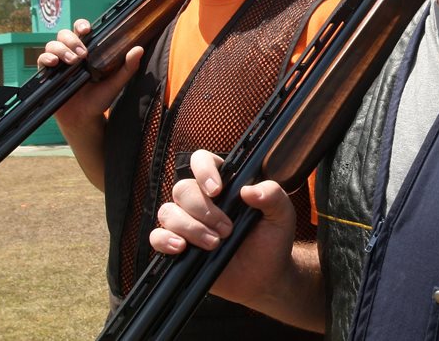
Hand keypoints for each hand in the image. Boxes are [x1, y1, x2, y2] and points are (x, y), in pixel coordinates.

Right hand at [43, 19, 143, 190]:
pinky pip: (41, 59)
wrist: (84, 119)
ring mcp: (59, 63)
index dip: (81, 25)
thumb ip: (127, 67)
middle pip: (65, 34)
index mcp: (88, 51)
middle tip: (82, 54)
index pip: (82, 31)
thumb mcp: (115, 83)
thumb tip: (139, 49)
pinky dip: (46, 58)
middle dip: (72, 39)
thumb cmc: (100, 99)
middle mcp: (71, 53)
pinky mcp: (48, 74)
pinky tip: (54, 63)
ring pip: (52, 44)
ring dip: (61, 49)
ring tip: (72, 61)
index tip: (86, 29)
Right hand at [151, 150, 300, 306]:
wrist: (265, 276)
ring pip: (168, 211)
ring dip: (190, 227)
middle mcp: (201, 199)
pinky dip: (164, 240)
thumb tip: (249, 190)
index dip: (203, 170)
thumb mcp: (282, 214)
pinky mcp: (177, 245)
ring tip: (214, 244)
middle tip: (227, 229)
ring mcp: (187, 222)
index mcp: (223, 184)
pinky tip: (182, 248)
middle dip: (204, 211)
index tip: (218, 190)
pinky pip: (156, 236)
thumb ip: (272, 195)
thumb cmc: (271, 240)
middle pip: (183, 189)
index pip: (201, 161)